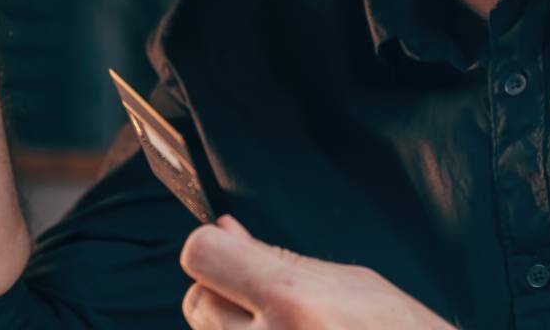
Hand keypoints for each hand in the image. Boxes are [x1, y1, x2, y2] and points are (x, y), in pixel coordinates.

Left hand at [179, 216, 455, 328]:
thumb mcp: (351, 284)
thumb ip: (278, 259)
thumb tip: (223, 230)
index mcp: (294, 302)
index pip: (201, 256)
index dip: (218, 250)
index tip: (236, 254)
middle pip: (198, 302)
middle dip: (225, 294)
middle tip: (273, 303)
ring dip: (239, 329)